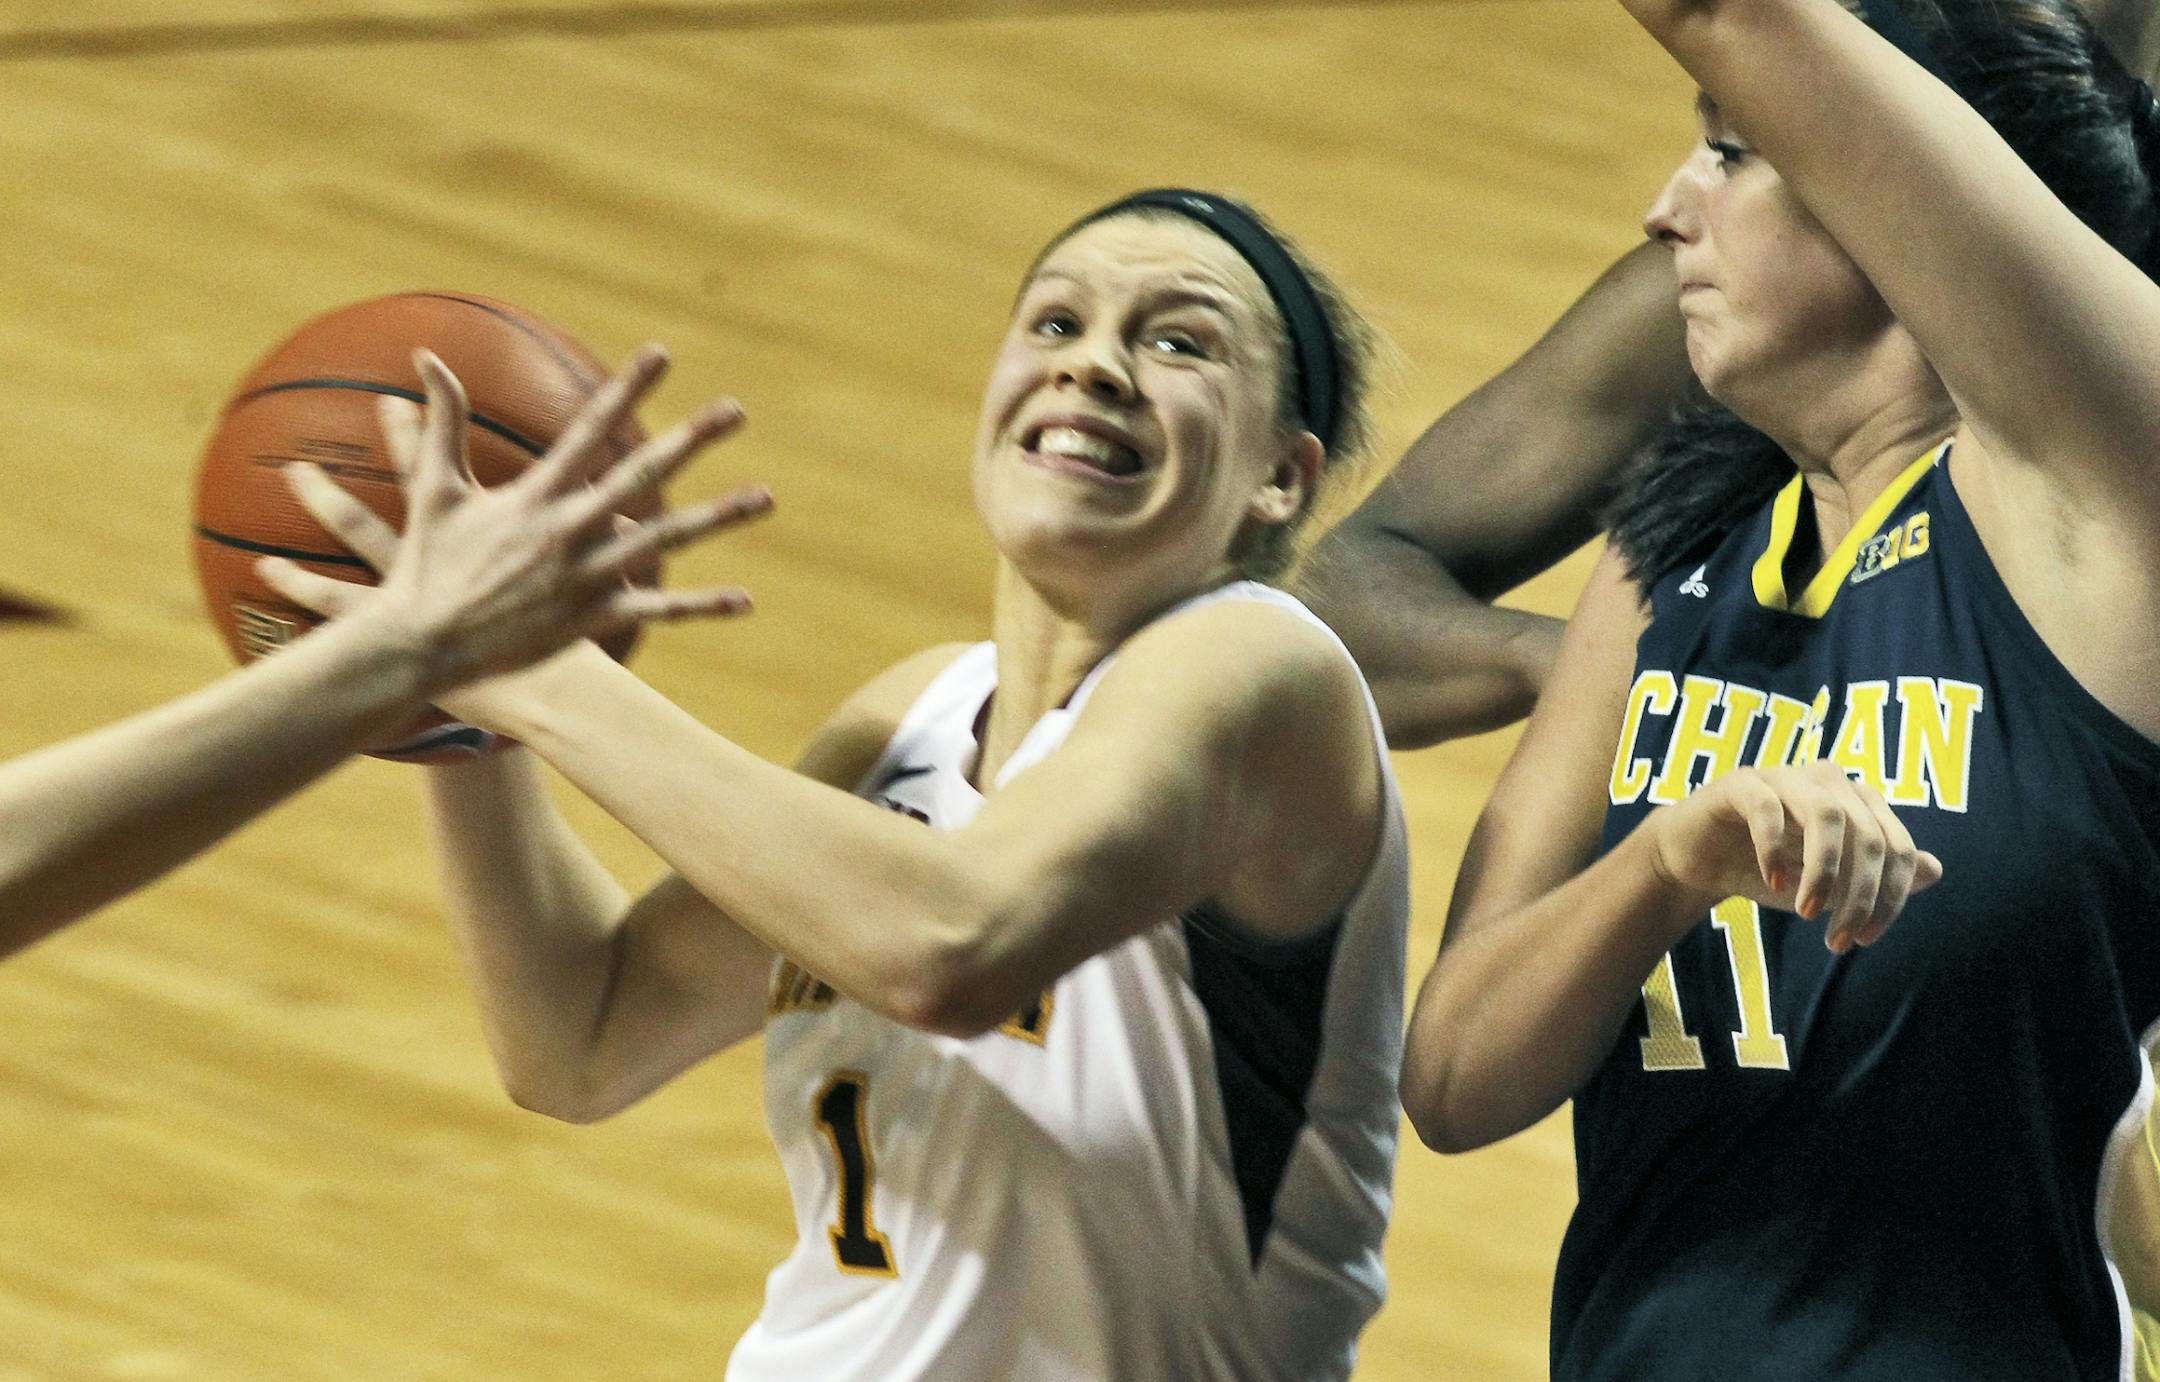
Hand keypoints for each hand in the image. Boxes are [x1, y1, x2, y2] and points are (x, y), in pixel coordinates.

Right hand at [258, 345, 772, 698]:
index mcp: (537, 494)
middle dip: (690, 439)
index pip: (590, 428)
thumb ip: (443, 420)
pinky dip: (700, 607)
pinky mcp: (592, 619)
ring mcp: (585, 576)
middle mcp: (568, 529)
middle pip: (642, 475)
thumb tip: (427, 354)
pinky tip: (745, 599)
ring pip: (664, 540)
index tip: (661, 353)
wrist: (422, 645)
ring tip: (766, 496)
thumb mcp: (434, 487)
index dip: (626, 389)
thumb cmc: (429, 564)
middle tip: (736, 408)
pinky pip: (657, 612)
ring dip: (718, 518)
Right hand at [1645, 760, 1944, 952]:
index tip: (1865, 940)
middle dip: (1859, 896)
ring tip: (1808, 912)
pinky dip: (1775, 850)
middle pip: (1869, 837)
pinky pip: (1768, 809)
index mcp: (1857, 801)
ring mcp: (1784, 776)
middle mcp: (1828, 780)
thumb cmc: (1771, 869)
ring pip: (1828, 816)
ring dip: (1824, 873)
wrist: (1700, 859)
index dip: (1890, 898)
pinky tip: (1774, 881)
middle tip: (1836, 939)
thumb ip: (1877, 877)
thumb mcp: (1829, 884)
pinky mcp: (1741, 783)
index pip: (1897, 847)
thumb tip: (1934, 869)